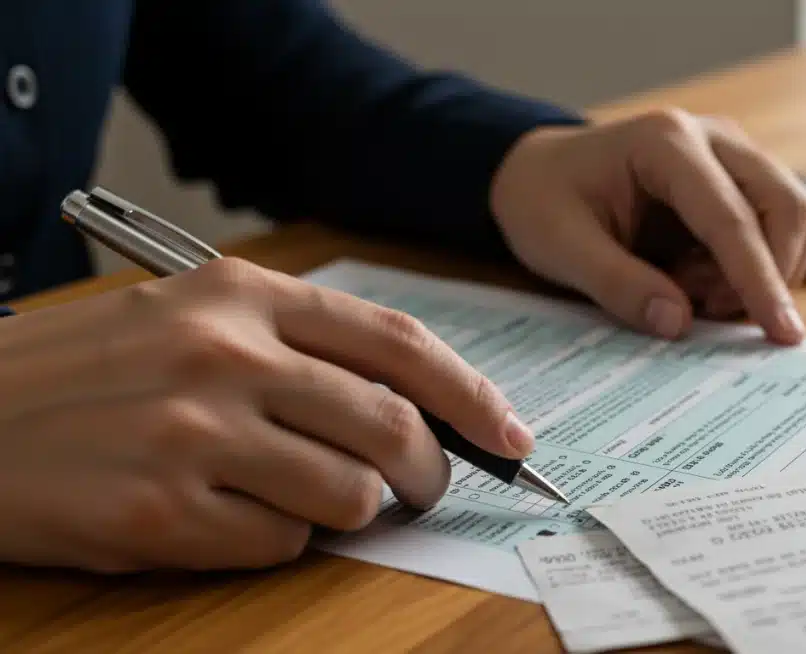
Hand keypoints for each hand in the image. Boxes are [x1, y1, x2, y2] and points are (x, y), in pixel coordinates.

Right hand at [0, 259, 533, 571]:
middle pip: (392, 426)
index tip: (511, 434)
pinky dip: (279, 541)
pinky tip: (227, 518)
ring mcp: (194, 434)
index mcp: (240, 295)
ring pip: (350, 495)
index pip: (397, 343)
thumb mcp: (188, 316)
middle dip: (431, 471)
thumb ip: (298, 348)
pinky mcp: (163, 512)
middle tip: (427, 488)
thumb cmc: (86, 370)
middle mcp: (225, 355)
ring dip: (351, 511)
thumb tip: (412, 407)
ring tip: (302, 498)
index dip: (471, 393)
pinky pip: (281, 545)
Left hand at [490, 108, 805, 344]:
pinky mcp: (741, 181)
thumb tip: (678, 323)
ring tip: (690, 288)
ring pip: (796, 218)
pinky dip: (753, 268)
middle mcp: (714, 138)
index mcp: (666, 143)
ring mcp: (735, 156)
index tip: (782, 332)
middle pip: (788, 208)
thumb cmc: (544, 201)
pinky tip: (697, 276)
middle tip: (705, 309)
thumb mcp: (560, 248)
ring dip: (760, 273)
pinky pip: (779, 231)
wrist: (538, 172)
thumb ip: (618, 284)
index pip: (732, 217)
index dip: (760, 280)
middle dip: (768, 276)